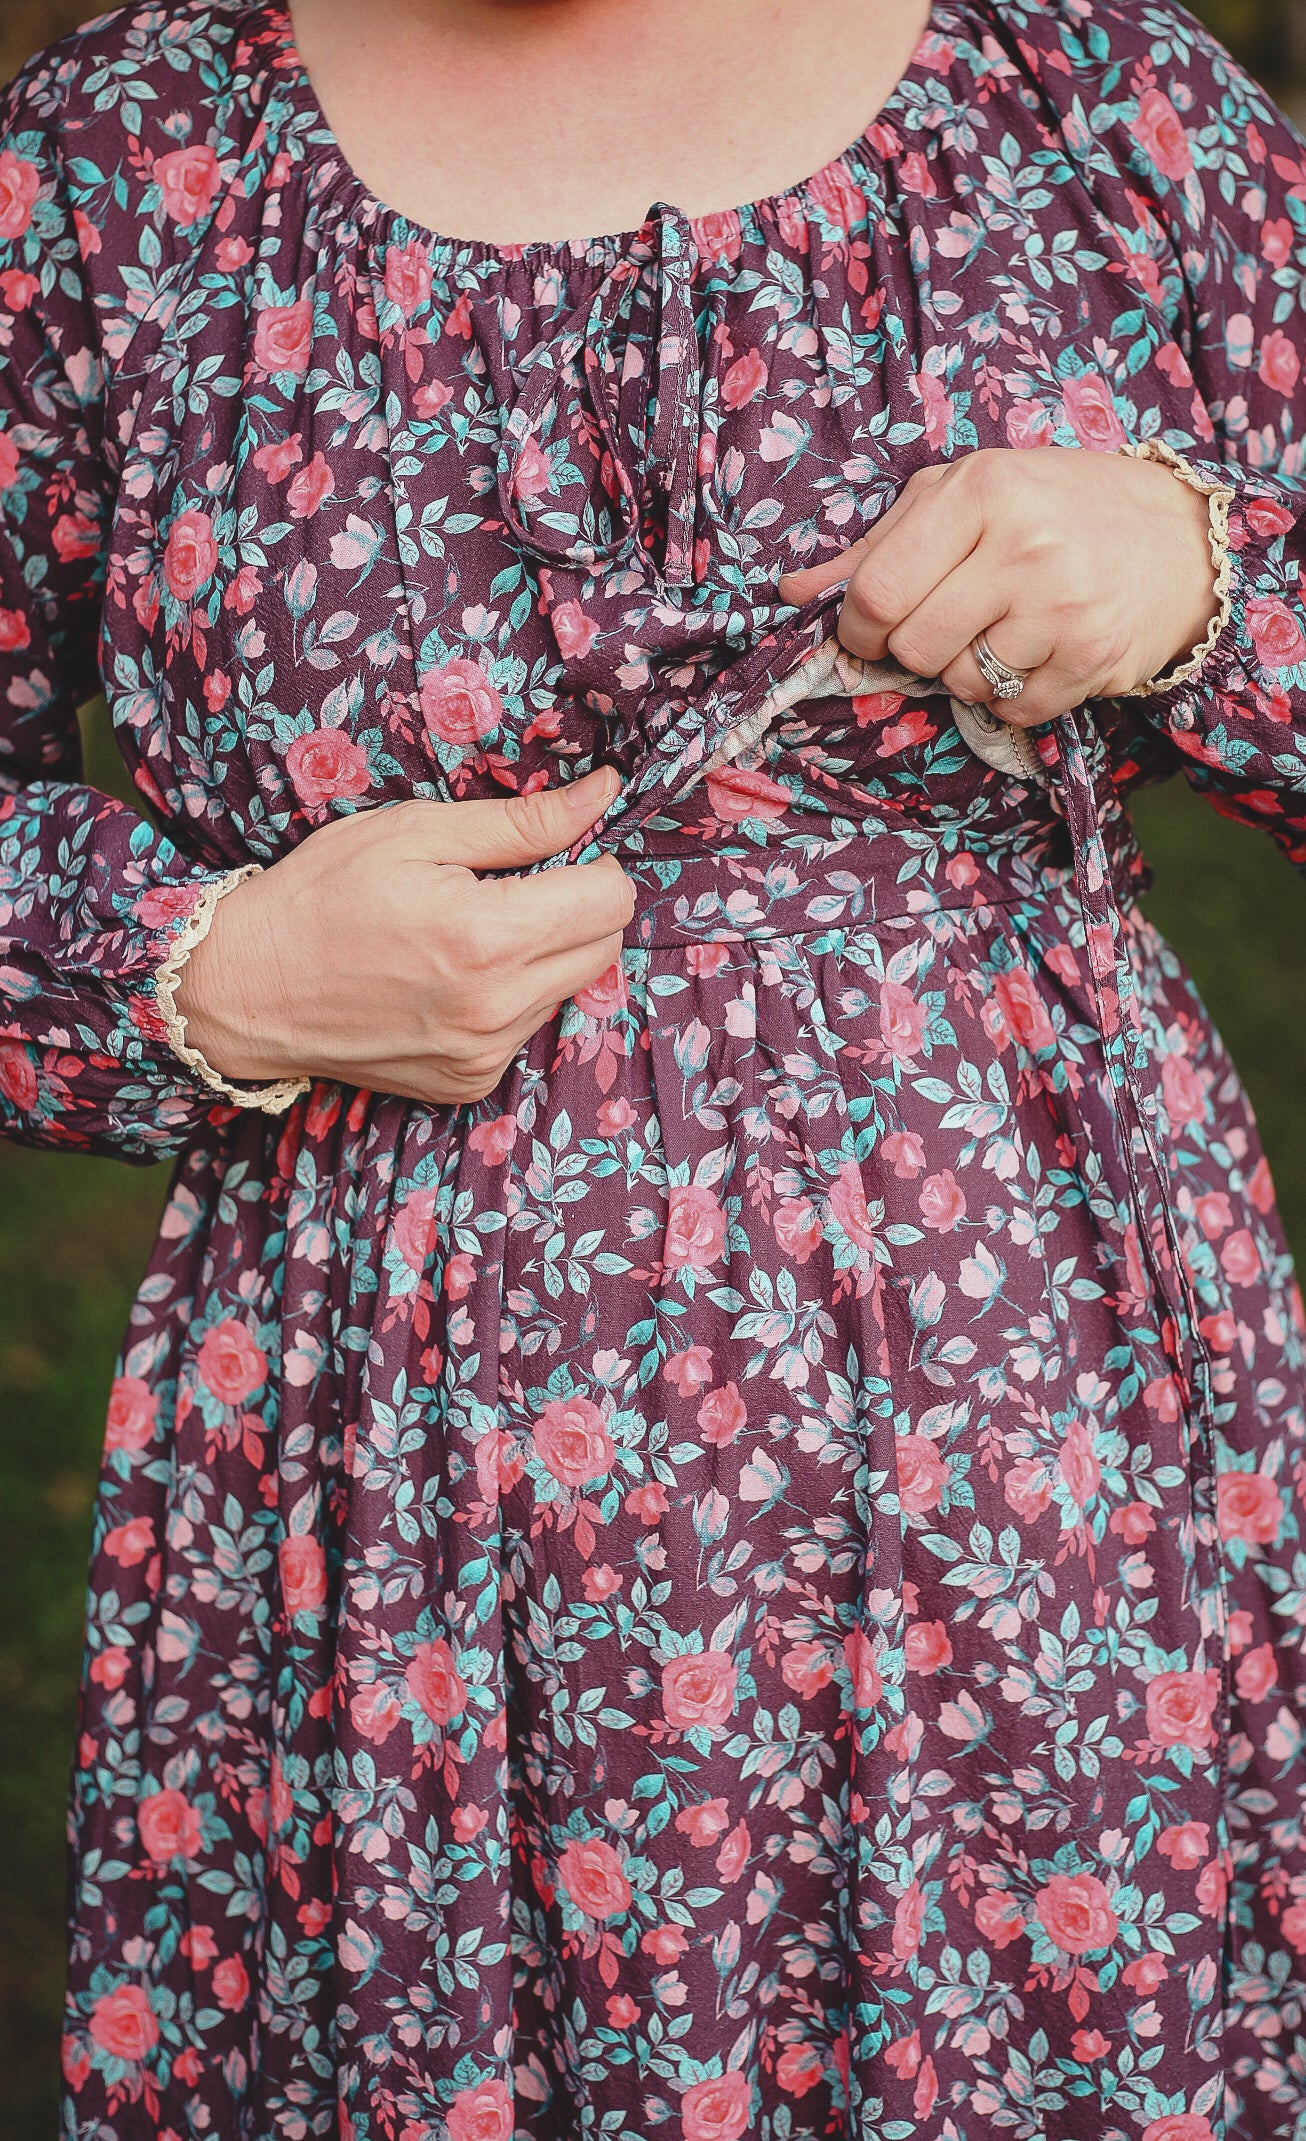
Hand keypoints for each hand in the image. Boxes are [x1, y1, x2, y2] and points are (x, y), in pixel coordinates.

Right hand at [173, 767, 633, 1106]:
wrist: (247, 988)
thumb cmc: (322, 895)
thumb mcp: (414, 831)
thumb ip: (519, 820)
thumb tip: (604, 795)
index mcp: (488, 936)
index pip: (612, 899)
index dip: (594, 864)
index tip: (557, 853)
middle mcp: (496, 1006)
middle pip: (605, 948)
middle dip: (580, 908)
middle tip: (515, 887)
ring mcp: (484, 1053)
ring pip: (569, 989)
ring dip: (545, 955)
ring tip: (471, 932)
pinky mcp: (469, 1082)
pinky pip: (527, 1028)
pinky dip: (510, 997)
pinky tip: (452, 977)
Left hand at [777, 446, 1217, 726]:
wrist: (1179, 539)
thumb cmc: (1054, 510)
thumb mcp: (965, 498)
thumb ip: (877, 546)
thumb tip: (792, 594)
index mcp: (982, 491)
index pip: (878, 591)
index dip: (857, 625)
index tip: (868, 627)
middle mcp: (1024, 546)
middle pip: (914, 647)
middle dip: (914, 650)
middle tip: (947, 624)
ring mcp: (1061, 608)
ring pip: (960, 683)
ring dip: (966, 671)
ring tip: (1003, 629)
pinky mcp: (1090, 660)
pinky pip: (1010, 709)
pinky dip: (1012, 695)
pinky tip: (1039, 652)